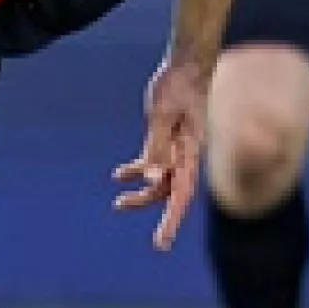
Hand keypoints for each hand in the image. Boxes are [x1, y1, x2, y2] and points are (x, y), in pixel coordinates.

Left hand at [112, 58, 208, 250]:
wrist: (188, 64)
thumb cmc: (178, 87)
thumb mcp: (163, 116)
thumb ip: (157, 149)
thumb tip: (152, 180)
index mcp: (190, 154)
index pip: (180, 196)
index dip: (170, 221)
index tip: (160, 243)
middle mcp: (187, 156)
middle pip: (170, 193)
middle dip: (153, 212)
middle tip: (150, 238)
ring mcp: (179, 149)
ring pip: (161, 181)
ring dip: (142, 194)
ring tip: (118, 203)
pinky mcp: (169, 139)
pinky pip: (154, 163)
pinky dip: (138, 171)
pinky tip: (119, 175)